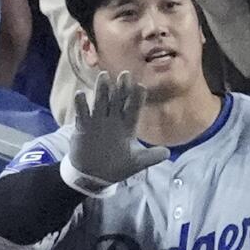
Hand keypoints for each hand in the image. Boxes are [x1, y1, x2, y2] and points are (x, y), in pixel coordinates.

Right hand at [64, 72, 167, 194]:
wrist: (94, 176)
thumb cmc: (116, 167)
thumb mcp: (136, 163)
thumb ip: (151, 157)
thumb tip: (168, 153)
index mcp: (127, 127)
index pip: (134, 109)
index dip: (137, 98)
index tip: (141, 86)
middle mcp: (113, 120)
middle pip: (118, 101)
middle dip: (121, 88)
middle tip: (125, 74)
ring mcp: (98, 122)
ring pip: (100, 102)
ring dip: (102, 90)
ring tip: (104, 76)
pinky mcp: (83, 128)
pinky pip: (82, 114)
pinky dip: (81, 104)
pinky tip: (81, 93)